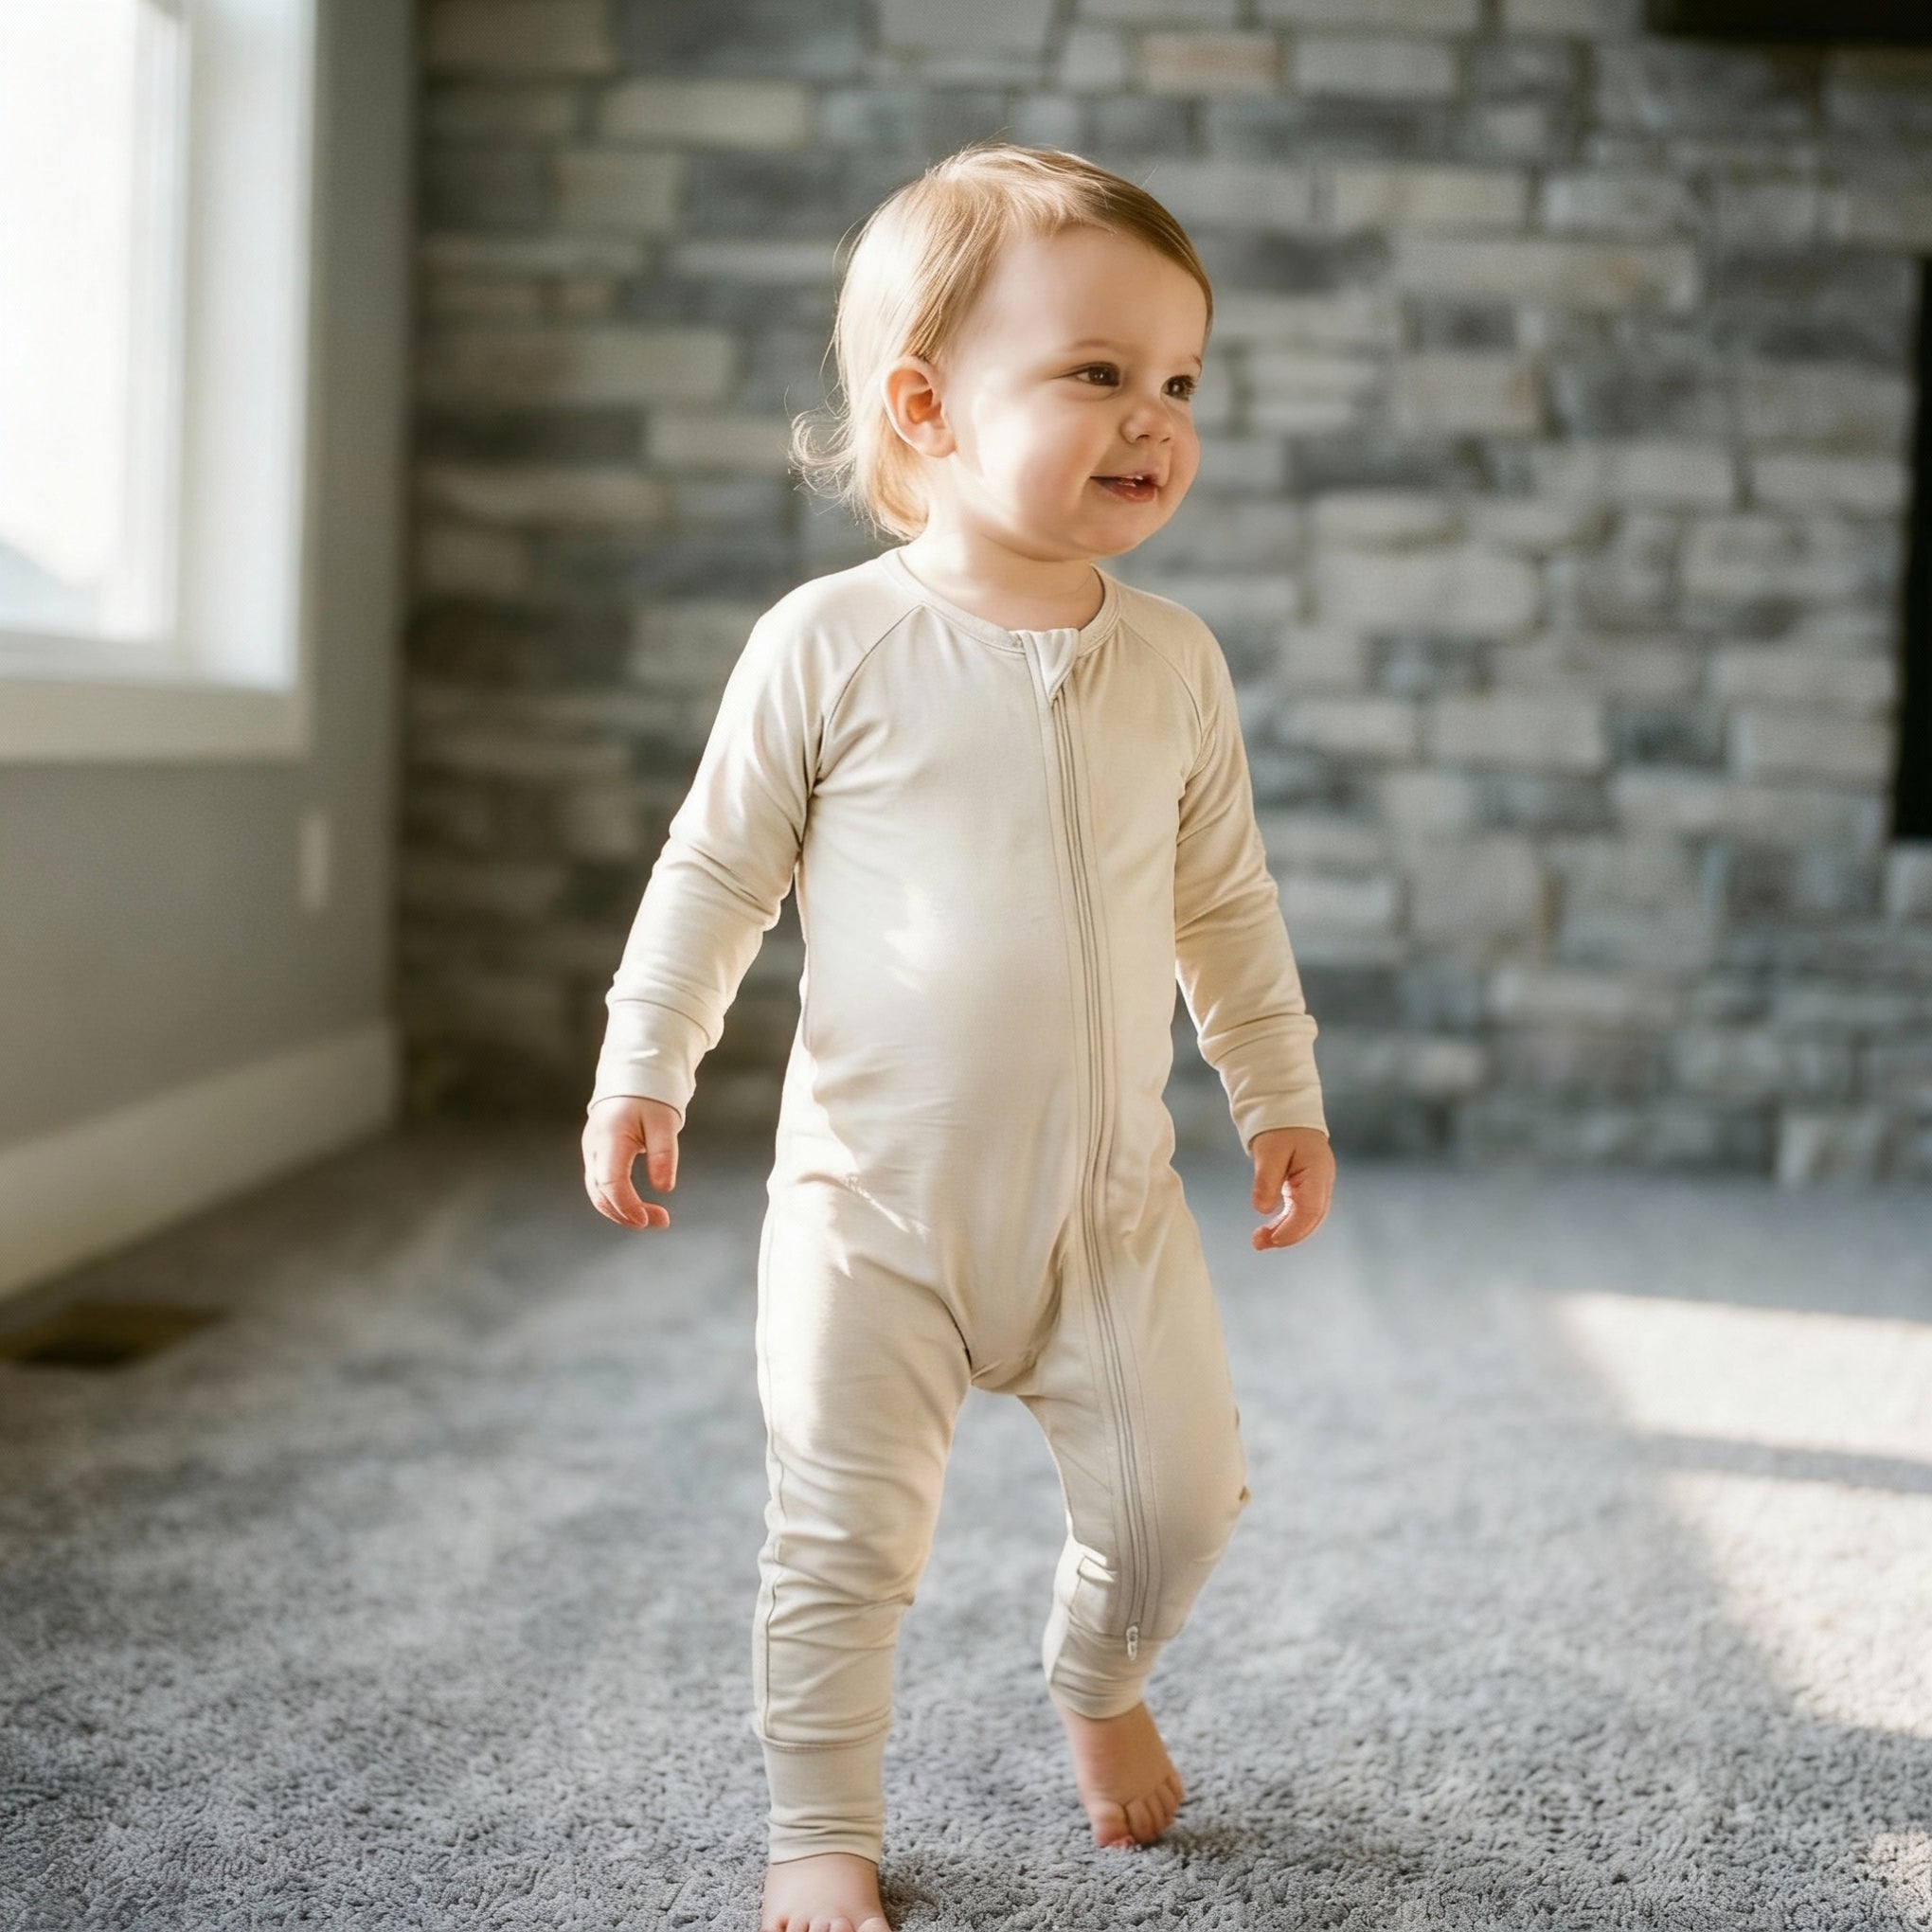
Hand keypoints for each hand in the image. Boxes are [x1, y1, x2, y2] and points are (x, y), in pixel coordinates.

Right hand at [582, 1094, 680, 1229]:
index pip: (610, 1181)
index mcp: (609, 1138)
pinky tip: (639, 1207)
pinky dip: (618, 1201)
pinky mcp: (596, 1156)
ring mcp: (591, 1153)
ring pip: (598, 1193)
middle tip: (660, 1221)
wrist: (631, 1079)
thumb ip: (663, 1154)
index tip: (648, 1219)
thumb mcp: (665, 1122)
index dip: (627, 1205)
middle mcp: (594, 1148)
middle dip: (626, 1214)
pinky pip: (601, 1186)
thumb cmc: (649, 1099)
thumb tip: (663, 1188)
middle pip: (600, 1193)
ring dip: (622, 1211)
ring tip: (653, 1219)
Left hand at [1248, 1125, 1333, 1249]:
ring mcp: (1318, 1186)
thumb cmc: (1279, 1129)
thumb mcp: (1268, 1151)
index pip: (1311, 1209)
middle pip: (1312, 1218)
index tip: (1273, 1239)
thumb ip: (1266, 1180)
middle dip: (1288, 1235)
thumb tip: (1262, 1209)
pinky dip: (1286, 1223)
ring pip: (1307, 1217)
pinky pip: (1301, 1211)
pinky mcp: (1308, 1188)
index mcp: (1318, 1172)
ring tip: (1260, 1241)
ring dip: (1286, 1232)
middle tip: (1259, 1244)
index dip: (1293, 1228)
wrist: (1287, 1111)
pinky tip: (1270, 1231)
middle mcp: (1323, 1182)